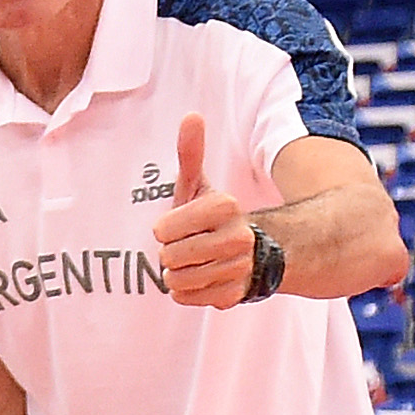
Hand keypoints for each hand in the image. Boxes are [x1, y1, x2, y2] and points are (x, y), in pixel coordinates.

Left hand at [151, 113, 255, 307]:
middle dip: (170, 252)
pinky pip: (186, 298)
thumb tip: (191, 116)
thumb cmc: (210, 217)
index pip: (164, 230)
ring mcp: (239, 269)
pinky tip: (203, 278)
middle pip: (169, 257)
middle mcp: (239, 238)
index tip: (176, 225)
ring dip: (177, 273)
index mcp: (226, 207)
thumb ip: (190, 153)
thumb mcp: (198, 186)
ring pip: (176, 280)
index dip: (165, 229)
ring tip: (196, 261)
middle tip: (187, 245)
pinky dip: (186, 291)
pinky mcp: (234, 295)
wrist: (249, 253)